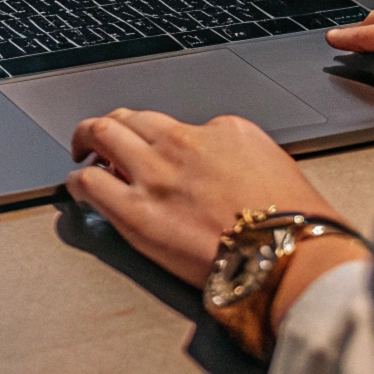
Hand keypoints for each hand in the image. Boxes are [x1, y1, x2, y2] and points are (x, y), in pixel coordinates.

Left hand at [65, 109, 343, 287]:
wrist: (293, 255)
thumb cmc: (296, 223)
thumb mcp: (274, 165)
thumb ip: (238, 158)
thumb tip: (218, 167)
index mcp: (223, 130)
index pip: (176, 124)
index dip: (160, 139)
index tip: (157, 153)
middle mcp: (183, 143)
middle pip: (131, 118)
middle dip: (112, 126)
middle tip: (100, 139)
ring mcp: (155, 174)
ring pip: (101, 134)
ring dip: (87, 140)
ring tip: (83, 152)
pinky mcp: (136, 211)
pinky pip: (89, 183)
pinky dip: (77, 181)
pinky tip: (79, 187)